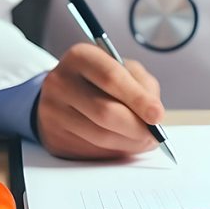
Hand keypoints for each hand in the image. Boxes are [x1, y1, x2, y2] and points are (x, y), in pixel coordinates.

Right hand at [36, 43, 164, 158]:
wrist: (61, 95)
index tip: (157, 115)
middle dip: (137, 127)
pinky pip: (92, 151)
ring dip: (129, 143)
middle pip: (105, 111)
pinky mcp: (54, 137)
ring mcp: (52, 112)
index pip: (111, 78)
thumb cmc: (99, 80)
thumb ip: (142, 85)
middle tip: (153, 134)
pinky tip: (120, 143)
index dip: (138, 99)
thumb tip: (153, 116)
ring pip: (100, 136)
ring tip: (142, 139)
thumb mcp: (122, 68)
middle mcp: (60, 82)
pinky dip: (113, 151)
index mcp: (80, 57)